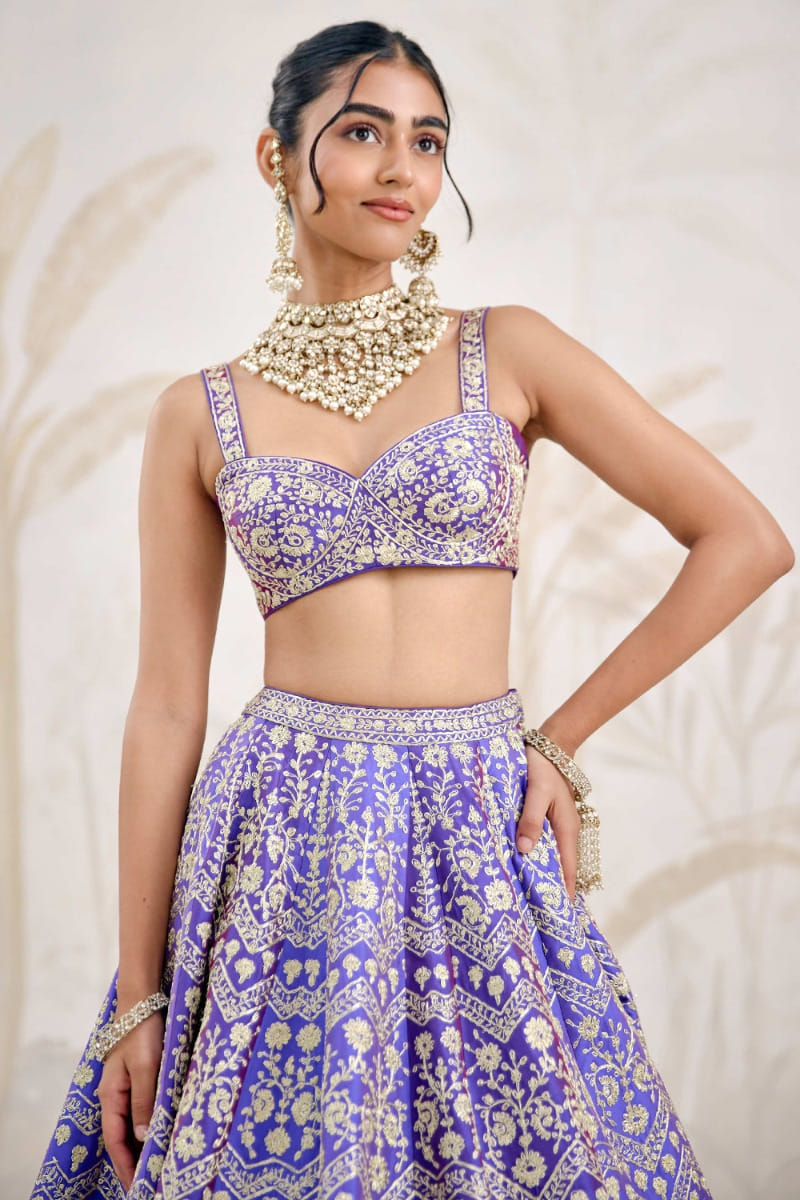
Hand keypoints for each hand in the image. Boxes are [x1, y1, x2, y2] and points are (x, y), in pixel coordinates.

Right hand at [97, 1011, 164, 1189]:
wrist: (142, 999)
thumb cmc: (143, 1032)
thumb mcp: (146, 1067)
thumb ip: (144, 1102)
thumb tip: (143, 1138)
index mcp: (111, 1095)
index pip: (115, 1140)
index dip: (125, 1164)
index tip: (136, 1186)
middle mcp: (115, 1094)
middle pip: (121, 1135)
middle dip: (133, 1159)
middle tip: (149, 1181)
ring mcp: (125, 1085)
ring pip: (131, 1122)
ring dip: (141, 1143)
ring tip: (156, 1163)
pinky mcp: (137, 1076)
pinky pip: (139, 1107)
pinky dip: (147, 1124)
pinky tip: (160, 1130)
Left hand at [516, 748, 580, 901]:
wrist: (550, 746)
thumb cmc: (542, 769)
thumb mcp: (536, 794)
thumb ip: (531, 820)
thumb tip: (525, 850)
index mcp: (567, 829)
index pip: (568, 870)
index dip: (566, 893)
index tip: (561, 918)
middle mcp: (566, 832)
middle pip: (562, 868)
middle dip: (554, 889)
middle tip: (541, 915)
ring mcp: (559, 826)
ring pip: (553, 857)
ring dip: (546, 874)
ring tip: (532, 899)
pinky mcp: (549, 819)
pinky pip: (546, 845)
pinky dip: (539, 858)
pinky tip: (525, 866)